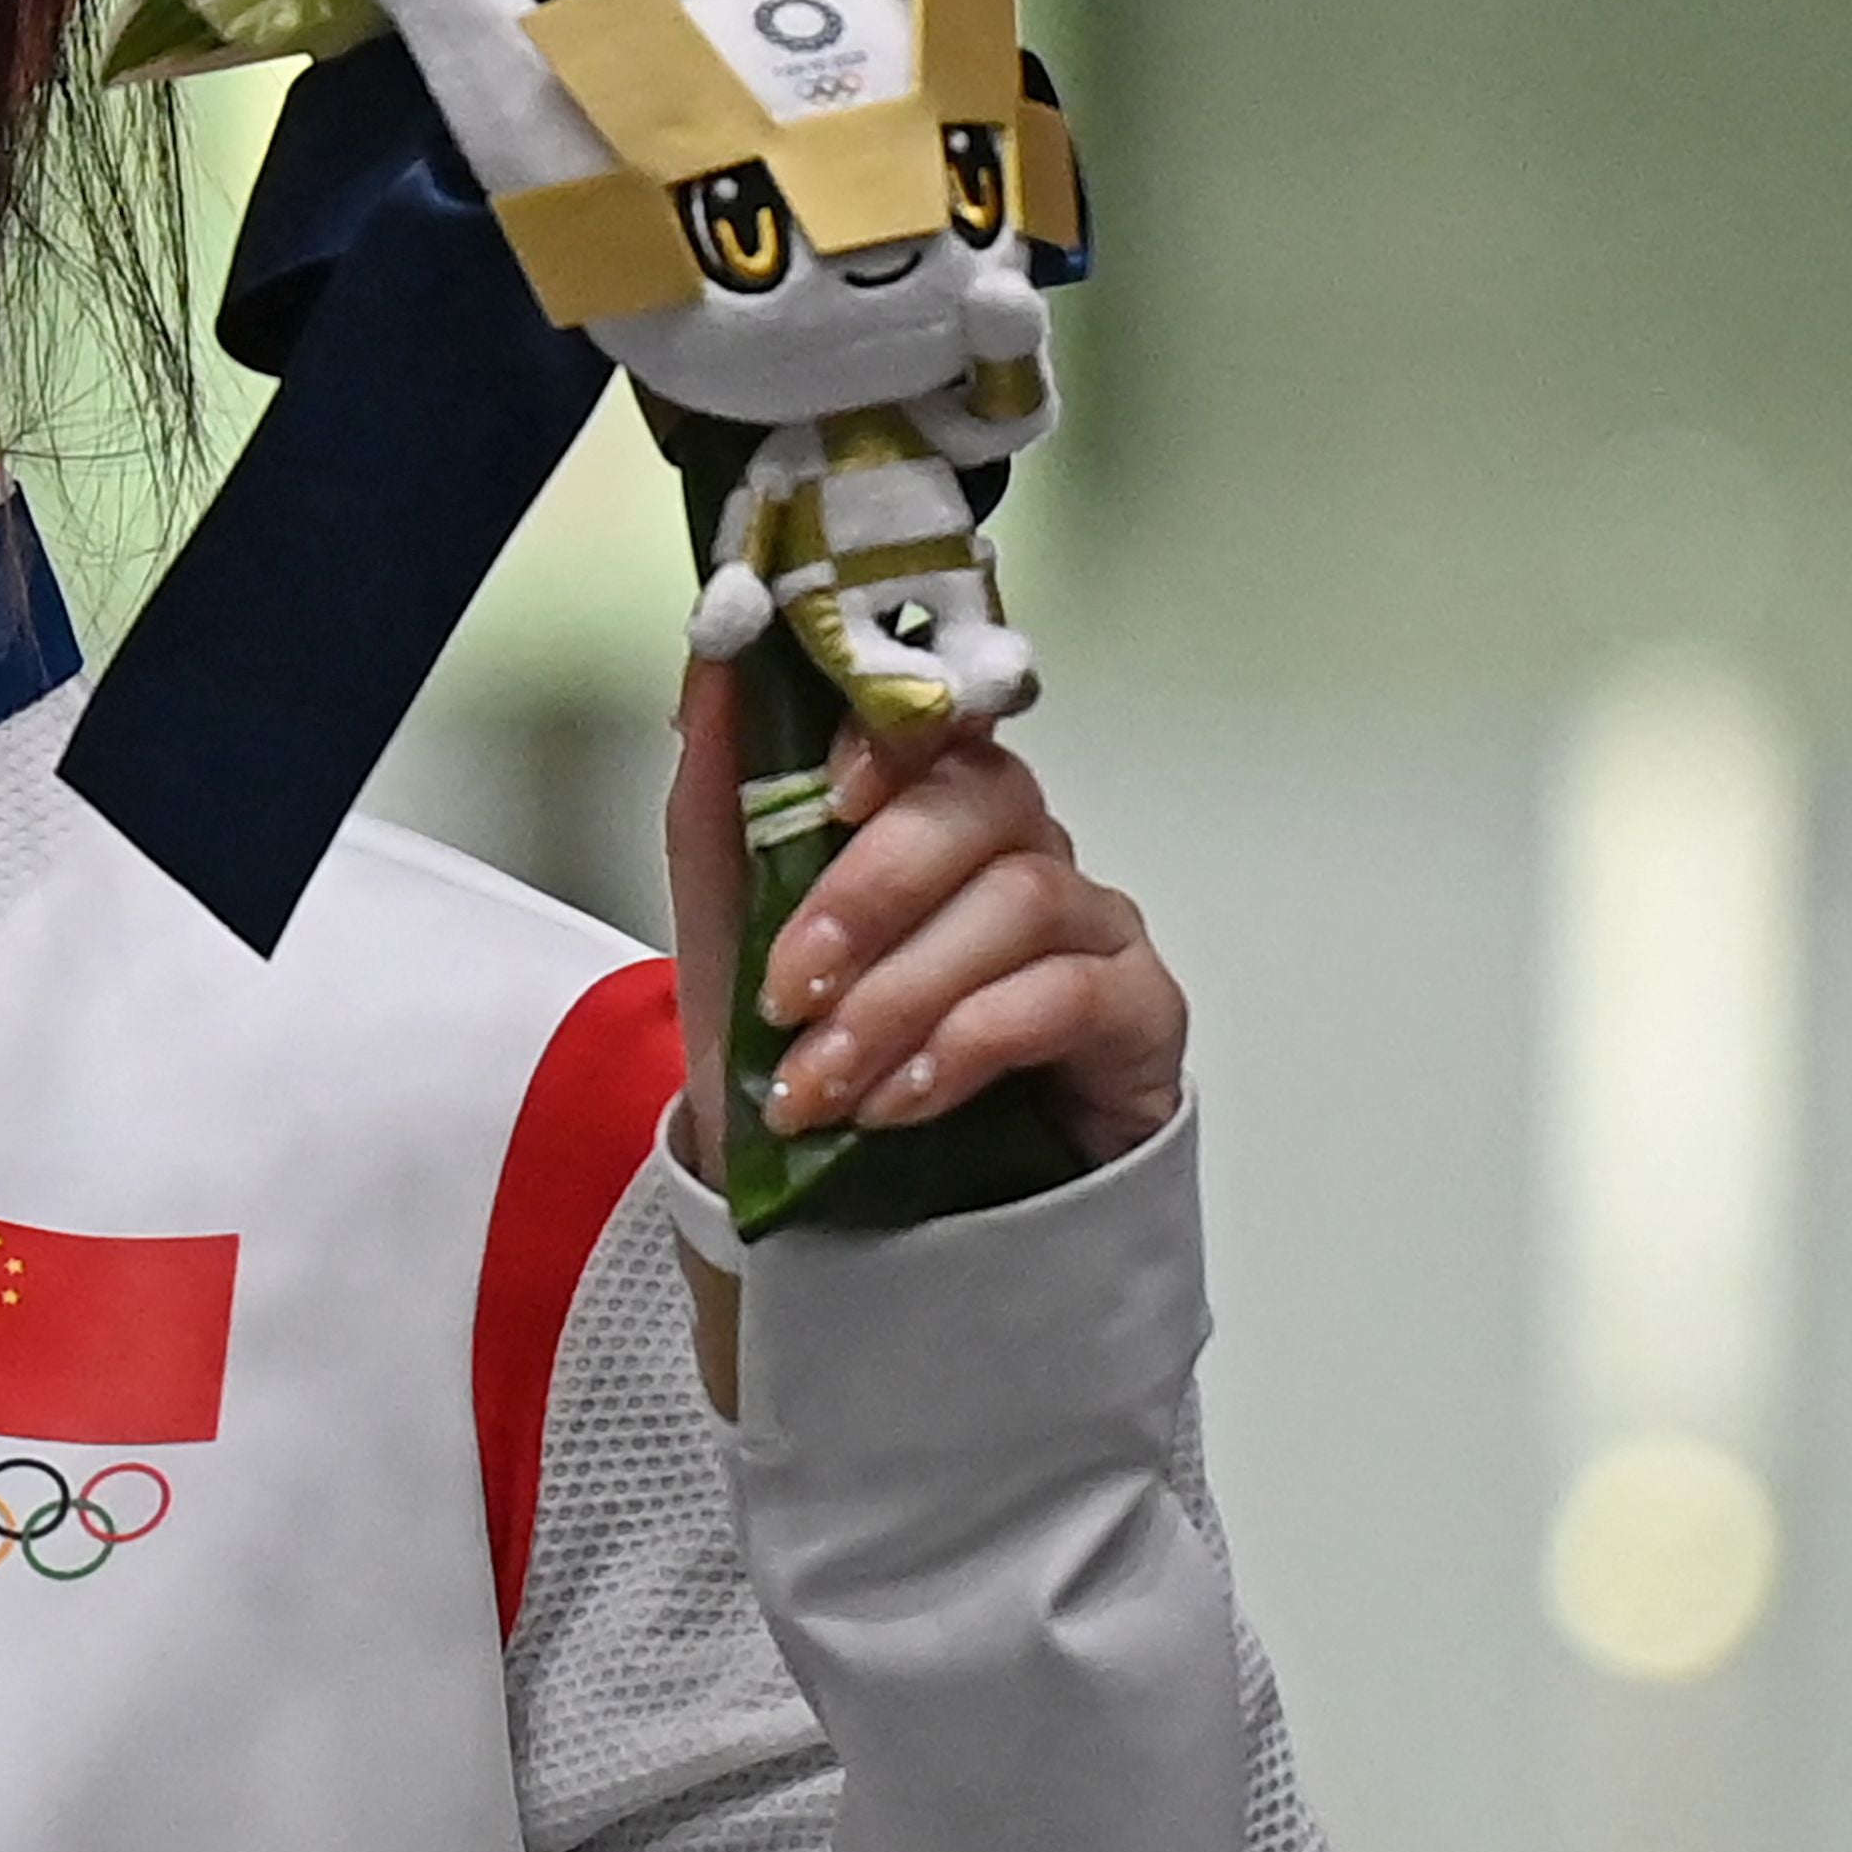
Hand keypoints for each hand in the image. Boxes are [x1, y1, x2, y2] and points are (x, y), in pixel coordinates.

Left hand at [661, 661, 1184, 1170]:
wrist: (849, 1195)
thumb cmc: (796, 1033)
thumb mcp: (728, 910)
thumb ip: (721, 783)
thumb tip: (712, 656)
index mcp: (930, 800)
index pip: (938, 721)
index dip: (890, 740)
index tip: (825, 796)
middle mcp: (1024, 844)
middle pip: (982, 803)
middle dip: (870, 895)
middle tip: (787, 991)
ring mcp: (1092, 923)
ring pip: (1023, 902)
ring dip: (900, 998)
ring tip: (822, 1083)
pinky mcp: (1139, 1012)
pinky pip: (1069, 996)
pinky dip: (965, 1047)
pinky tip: (899, 1103)